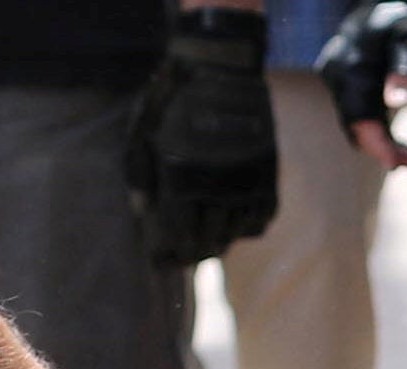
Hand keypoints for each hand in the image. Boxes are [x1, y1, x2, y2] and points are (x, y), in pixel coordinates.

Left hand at [124, 7, 279, 266]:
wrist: (218, 69)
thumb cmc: (172, 102)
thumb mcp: (141, 137)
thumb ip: (139, 181)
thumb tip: (143, 217)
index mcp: (180, 180)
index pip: (179, 237)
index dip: (171, 255)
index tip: (165, 260)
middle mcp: (216, 188)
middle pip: (208, 242)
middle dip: (195, 253)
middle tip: (186, 255)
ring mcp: (245, 183)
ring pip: (234, 235)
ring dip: (220, 242)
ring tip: (209, 240)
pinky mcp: (266, 176)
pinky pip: (260, 220)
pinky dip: (246, 228)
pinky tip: (234, 223)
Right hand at [320, 0, 406, 166]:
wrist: (384, 9)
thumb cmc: (404, 24)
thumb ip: (406, 68)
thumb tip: (397, 101)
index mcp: (351, 62)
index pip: (358, 114)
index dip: (377, 144)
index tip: (399, 165)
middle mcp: (335, 73)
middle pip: (354, 125)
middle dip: (383, 149)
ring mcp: (334, 81)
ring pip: (355, 126)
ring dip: (382, 145)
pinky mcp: (341, 89)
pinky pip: (357, 119)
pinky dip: (378, 135)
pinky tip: (400, 148)